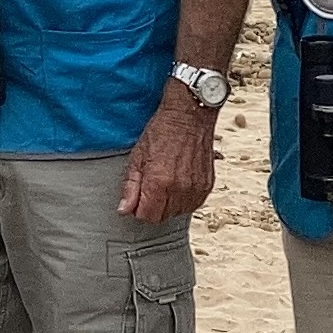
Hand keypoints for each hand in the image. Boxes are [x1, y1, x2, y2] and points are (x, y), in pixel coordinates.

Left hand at [118, 81, 217, 224]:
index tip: (138, 198)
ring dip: (169, 203)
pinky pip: (192, 204)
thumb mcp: (138, 156)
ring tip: (166, 181)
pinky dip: (184, 198)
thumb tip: (125, 210)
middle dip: (153, 207)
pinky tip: (179, 181)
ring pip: (177, 212)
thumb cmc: (162, 131)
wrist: (190, 115)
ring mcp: (196, 188)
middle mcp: (180, 189)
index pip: (146, 216)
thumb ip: (131, 187)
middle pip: (162, 217)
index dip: (139, 209)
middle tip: (151, 186)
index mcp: (159, 182)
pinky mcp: (207, 185)